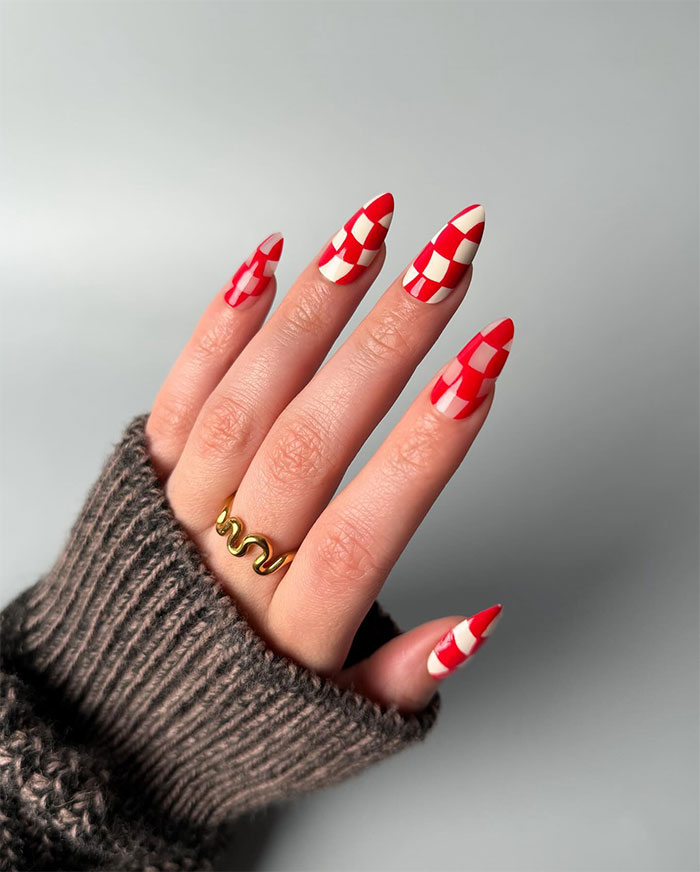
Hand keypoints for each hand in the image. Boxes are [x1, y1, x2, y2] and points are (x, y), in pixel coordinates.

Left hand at [145, 194, 511, 712]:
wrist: (108, 720)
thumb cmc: (228, 716)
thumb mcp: (329, 732)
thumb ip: (399, 682)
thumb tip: (478, 624)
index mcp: (288, 635)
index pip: (363, 529)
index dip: (426, 448)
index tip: (482, 365)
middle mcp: (226, 565)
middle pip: (309, 443)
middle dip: (386, 344)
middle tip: (449, 260)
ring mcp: (176, 515)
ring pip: (244, 403)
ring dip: (311, 314)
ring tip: (372, 234)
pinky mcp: (139, 477)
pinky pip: (176, 395)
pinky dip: (218, 327)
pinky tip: (265, 262)